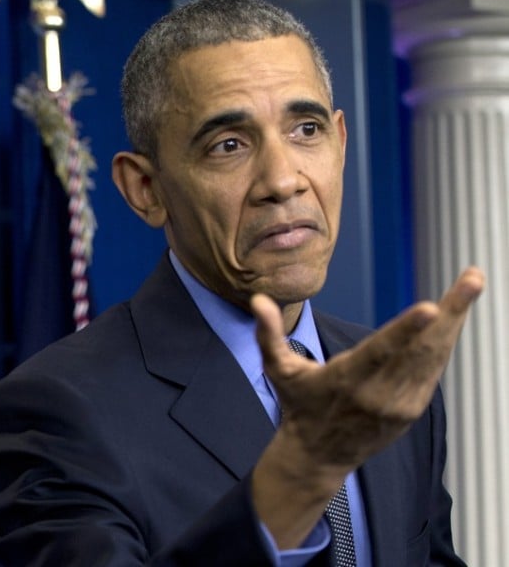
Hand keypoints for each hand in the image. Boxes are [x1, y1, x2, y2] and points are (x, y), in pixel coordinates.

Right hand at [249, 266, 483, 547]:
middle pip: (422, 348)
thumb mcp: (277, 370)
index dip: (408, 328)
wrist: (319, 454)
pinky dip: (446, 341)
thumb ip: (267, 333)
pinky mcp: (412, 409)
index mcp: (345, 379)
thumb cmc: (298, 404)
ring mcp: (400, 403)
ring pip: (435, 357)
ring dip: (457, 320)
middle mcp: (379, 393)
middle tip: (473, 278)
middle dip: (452, 311)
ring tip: (471, 285)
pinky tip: (455, 316)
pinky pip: (434, 369)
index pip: (381, 350)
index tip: (432, 307)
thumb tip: (258, 299)